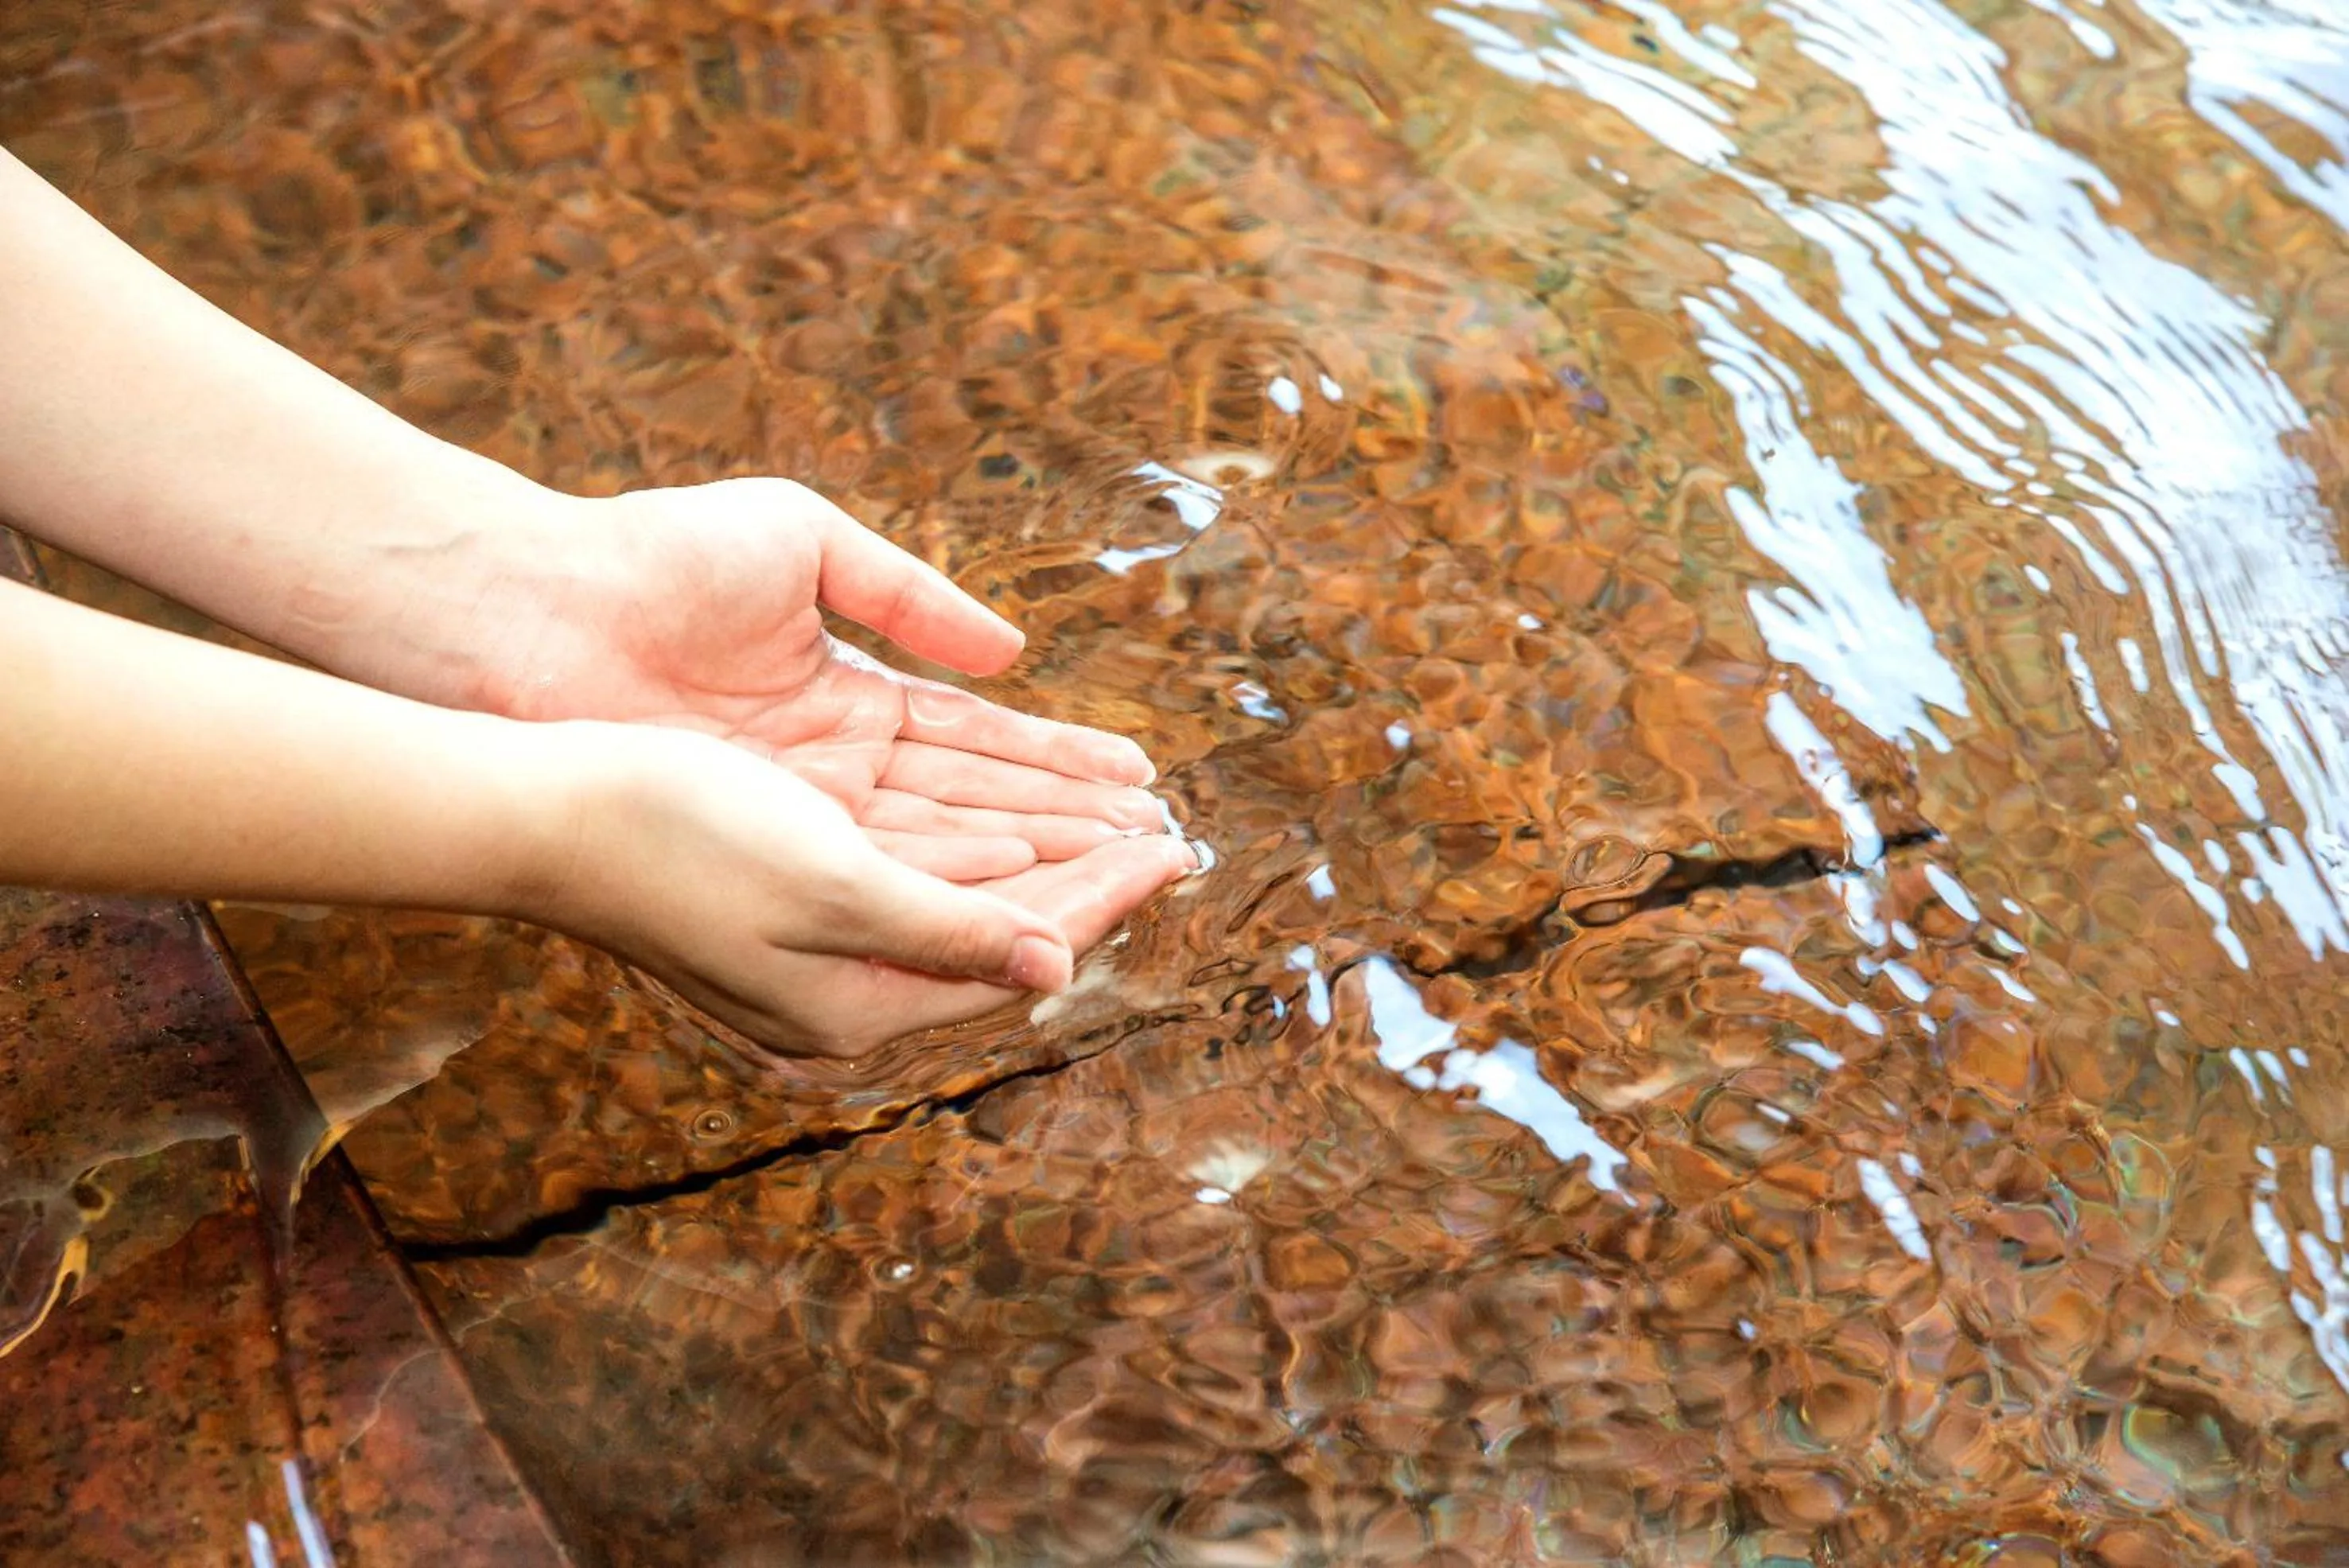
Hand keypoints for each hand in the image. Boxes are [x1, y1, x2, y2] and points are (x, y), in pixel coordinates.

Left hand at [467, 478, 1166, 872]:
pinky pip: (884, 869)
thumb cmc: (653, 555)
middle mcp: (834, 769)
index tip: (1141, 779)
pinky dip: (960, 879)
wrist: (528, 609)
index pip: (980, 742)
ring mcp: (802, 814)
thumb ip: (911, 596)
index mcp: (847, 695)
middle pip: (978, 807)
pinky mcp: (766, 845)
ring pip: (945, 848)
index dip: (1062, 761)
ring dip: (1037, 861)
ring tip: (1126, 872)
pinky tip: (1036, 890)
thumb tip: (1014, 653)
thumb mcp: (805, 543)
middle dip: (1072, 827)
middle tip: (1164, 846)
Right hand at [529, 721, 1194, 1057]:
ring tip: (1113, 829)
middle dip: (1086, 887)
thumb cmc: (681, 835)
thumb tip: (1058, 966)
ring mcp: (811, 961)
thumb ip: (949, 928)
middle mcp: (840, 1001)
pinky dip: (972, 857)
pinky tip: (1006, 826)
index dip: (1103, 896)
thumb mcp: (830, 884)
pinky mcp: (785, 915)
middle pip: (999, 941)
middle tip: (1171, 838)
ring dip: (1037, 867)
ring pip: (961, 911)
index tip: (1177, 845)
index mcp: (855, 1008)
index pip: (1018, 953)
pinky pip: (914, 890)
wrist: (545, 810)